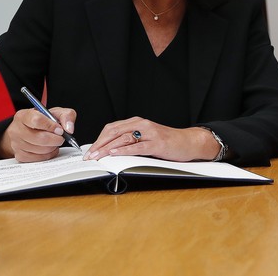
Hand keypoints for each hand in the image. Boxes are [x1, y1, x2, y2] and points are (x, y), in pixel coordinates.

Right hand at [0, 106, 77, 161]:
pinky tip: (49, 149)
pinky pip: (37, 158)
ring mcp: (16, 144)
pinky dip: (47, 155)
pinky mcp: (19, 155)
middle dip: (55, 139)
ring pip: (40, 150)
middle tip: (60, 138)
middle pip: (40, 138)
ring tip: (54, 142)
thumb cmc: (43, 120)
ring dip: (52, 147)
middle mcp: (16, 129)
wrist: (29, 129)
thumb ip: (66, 116)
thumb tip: (69, 128)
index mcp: (23, 115)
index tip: (60, 130)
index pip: (37, 120)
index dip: (51, 126)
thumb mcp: (56, 112)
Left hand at [83, 117, 219, 161]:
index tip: (90, 151)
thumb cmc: (167, 142)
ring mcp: (150, 132)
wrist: (188, 142)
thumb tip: (109, 151)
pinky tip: (115, 153)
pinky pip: (137, 146)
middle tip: (89, 156)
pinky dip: (124, 149)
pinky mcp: (157, 142)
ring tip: (97, 156)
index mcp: (137, 122)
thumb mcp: (146, 138)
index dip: (98, 140)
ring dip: (107, 148)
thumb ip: (130, 140)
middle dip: (99, 145)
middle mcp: (142, 124)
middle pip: (114, 132)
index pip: (112, 128)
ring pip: (123, 138)